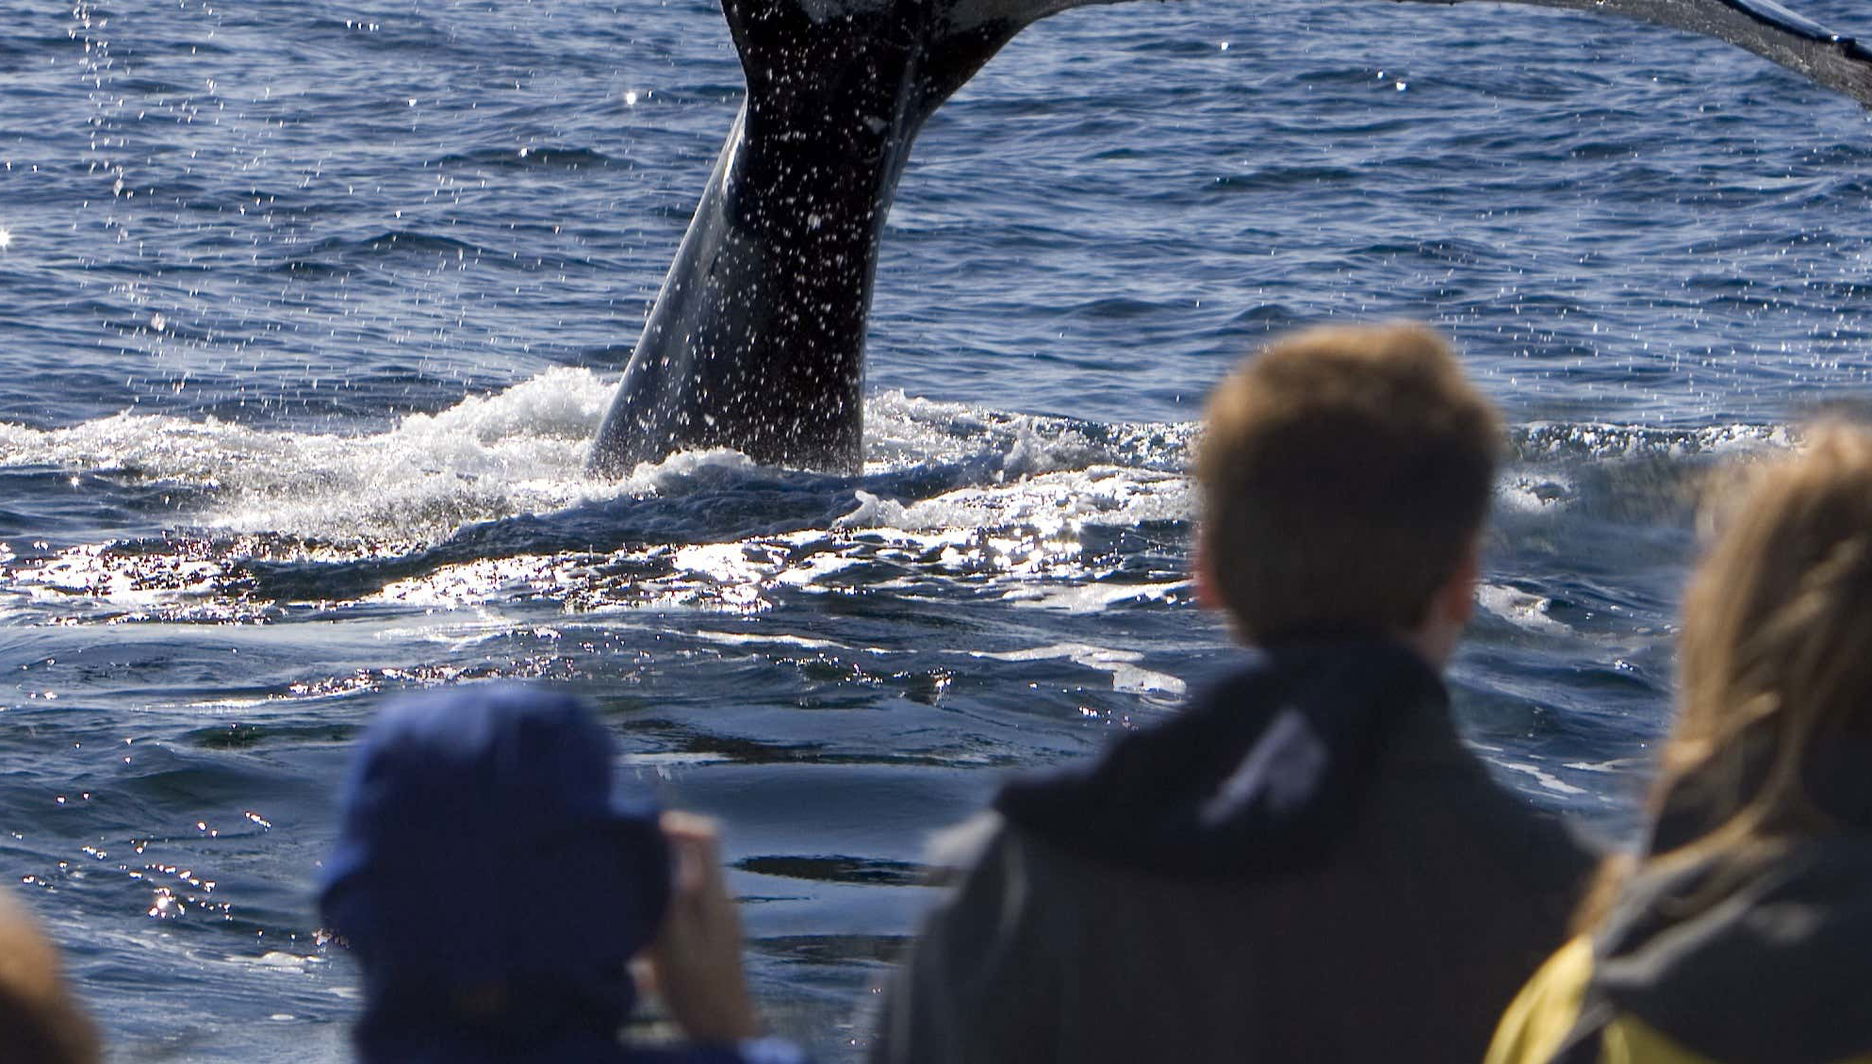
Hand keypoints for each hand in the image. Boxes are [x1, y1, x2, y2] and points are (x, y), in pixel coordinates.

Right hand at [644, 812, 761, 1042]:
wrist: (722, 1028)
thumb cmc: (696, 988)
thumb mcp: (673, 941)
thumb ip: (668, 895)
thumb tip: (662, 850)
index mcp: (715, 893)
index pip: (707, 834)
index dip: (675, 824)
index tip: (642, 831)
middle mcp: (721, 898)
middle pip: (694, 854)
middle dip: (660, 851)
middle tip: (626, 863)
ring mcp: (719, 916)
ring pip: (687, 880)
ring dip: (659, 881)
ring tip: (628, 896)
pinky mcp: (711, 935)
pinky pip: (686, 905)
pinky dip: (663, 906)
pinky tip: (643, 934)